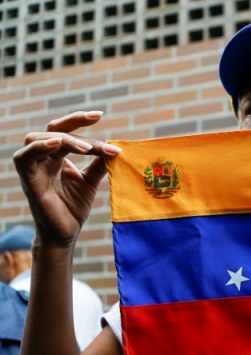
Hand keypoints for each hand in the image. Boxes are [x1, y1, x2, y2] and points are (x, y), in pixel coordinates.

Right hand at [13, 111, 120, 246]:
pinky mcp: (28, 181)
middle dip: (74, 122)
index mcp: (56, 156)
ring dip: (63, 138)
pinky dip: (39, 147)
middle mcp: (42, 159)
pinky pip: (24, 158)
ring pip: (37, 138)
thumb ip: (99, 164)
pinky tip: (57, 144)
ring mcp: (33, 169)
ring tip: (86, 147)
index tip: (100, 115)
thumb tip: (115, 148)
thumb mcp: (90, 181)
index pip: (65, 130)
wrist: (65, 234)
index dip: (81, 121)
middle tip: (96, 119)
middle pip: (51, 129)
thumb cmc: (73, 208)